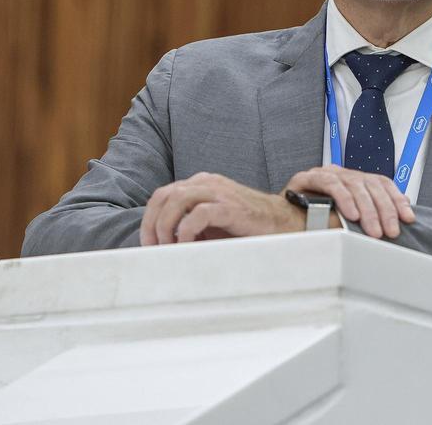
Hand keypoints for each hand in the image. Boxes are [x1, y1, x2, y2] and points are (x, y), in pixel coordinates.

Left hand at [139, 172, 302, 245]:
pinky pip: (200, 213)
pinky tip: (187, 245)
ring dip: (166, 226)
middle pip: (165, 196)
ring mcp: (220, 192)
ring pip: (178, 199)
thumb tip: (161, 247)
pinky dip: (186, 230)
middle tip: (154, 249)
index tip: (148, 244)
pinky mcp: (231, 207)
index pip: (163, 195)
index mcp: (200, 184)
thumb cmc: (246, 227)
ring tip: (168, 248)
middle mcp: (207, 183)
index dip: (149, 219)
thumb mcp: (211, 225)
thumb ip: (188, 226)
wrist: (283, 223)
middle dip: (152, 224)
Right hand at [284, 166, 415, 238]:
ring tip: (373, 230)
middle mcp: (340, 173)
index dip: (396, 199)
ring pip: (354, 184)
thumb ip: (369, 214)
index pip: (381, 183)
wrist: (276, 219)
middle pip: (371, 184)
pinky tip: (351, 216)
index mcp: (351, 180)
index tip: (408, 217)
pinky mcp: (307, 178)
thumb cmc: (311, 221)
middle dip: (384, 209)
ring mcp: (324, 173)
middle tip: (390, 231)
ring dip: (367, 209)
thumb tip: (401, 213)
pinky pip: (331, 185)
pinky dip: (344, 200)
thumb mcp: (346, 219)